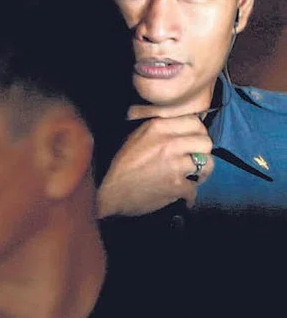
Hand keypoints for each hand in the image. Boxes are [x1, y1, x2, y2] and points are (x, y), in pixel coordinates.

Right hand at [97, 110, 213, 217]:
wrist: (110, 192)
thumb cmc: (120, 164)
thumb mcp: (134, 137)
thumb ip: (157, 128)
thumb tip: (179, 123)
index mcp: (157, 127)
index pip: (195, 122)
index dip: (197, 132)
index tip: (192, 141)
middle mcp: (169, 143)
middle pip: (206, 142)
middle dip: (202, 152)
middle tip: (193, 159)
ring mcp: (175, 165)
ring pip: (207, 164)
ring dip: (201, 172)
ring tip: (191, 176)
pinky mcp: (177, 186)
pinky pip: (195, 189)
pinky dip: (188, 194)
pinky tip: (179, 194)